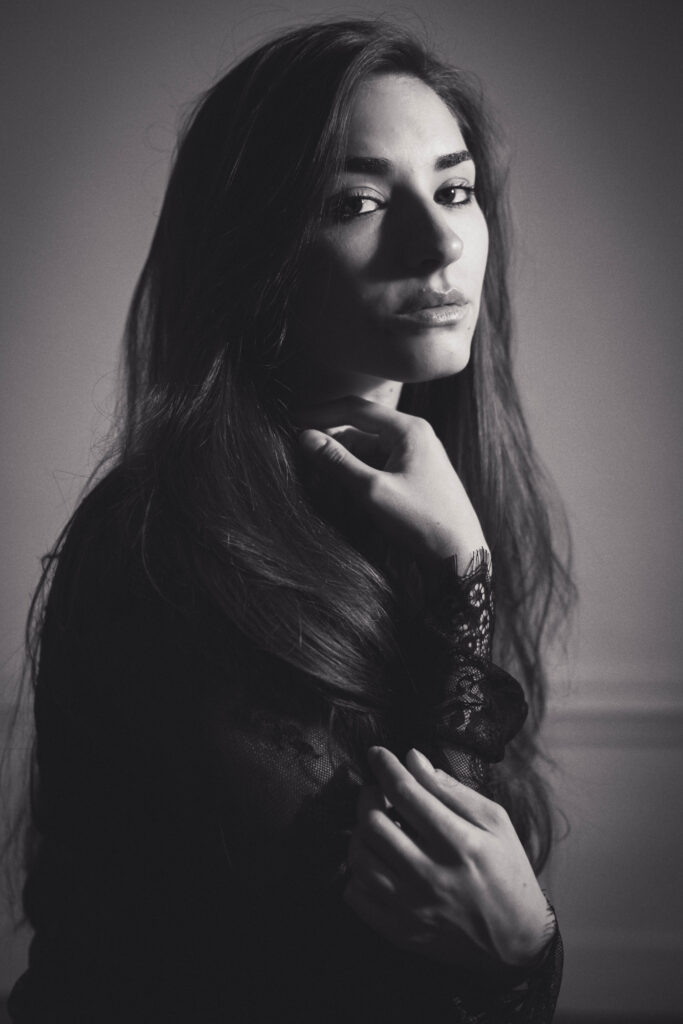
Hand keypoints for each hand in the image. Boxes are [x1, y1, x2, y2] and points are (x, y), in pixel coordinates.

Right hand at [295, 396, 487, 568]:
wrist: (461, 555)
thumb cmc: (422, 522)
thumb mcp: (372, 491)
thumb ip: (337, 462)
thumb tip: (305, 437)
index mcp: (409, 429)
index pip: (355, 408)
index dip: (319, 413)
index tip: (290, 421)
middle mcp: (414, 436)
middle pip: (359, 428)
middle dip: (329, 442)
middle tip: (298, 455)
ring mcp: (415, 456)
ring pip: (366, 450)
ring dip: (341, 462)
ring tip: (315, 479)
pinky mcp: (414, 476)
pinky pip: (377, 466)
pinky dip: (356, 474)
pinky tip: (339, 489)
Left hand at [343, 747, 551, 971]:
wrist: (516, 942)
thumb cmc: (507, 872)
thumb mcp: (495, 822)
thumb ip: (451, 790)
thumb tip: (413, 759)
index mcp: (459, 843)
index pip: (406, 793)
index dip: (385, 766)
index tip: (376, 753)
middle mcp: (431, 875)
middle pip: (373, 823)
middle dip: (367, 796)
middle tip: (376, 791)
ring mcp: (412, 907)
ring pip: (359, 857)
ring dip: (359, 832)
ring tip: (375, 825)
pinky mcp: (400, 931)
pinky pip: (355, 895)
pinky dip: (356, 872)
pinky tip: (376, 861)